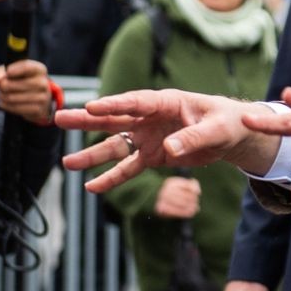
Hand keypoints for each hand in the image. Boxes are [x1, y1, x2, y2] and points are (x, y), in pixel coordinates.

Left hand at [0, 59, 51, 123]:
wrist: (40, 98)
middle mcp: (43, 83)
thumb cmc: (23, 81)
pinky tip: (7, 103)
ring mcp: (42, 97)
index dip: (13, 70)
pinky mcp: (38, 110)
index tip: (7, 72)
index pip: (26, 67)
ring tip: (3, 95)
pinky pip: (14, 108)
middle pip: (11, 84)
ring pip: (10, 97)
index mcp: (39, 70)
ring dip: (2, 97)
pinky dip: (6, 105)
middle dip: (2, 86)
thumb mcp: (15, 72)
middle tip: (1, 86)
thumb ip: (2, 72)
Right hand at [56, 89, 280, 192]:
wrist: (232, 134)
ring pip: (115, 145)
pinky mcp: (153, 156)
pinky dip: (112, 178)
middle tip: (58, 119)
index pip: (136, 102)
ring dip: (92, 155)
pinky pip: (129, 168)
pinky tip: (92, 187)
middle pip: (114, 119)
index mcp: (166, 102)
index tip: (92, 106)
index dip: (115, 104)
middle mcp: (151, 118)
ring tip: (66, 164)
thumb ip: (193, 138)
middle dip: (86, 120)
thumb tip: (169, 149)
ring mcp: (148, 137)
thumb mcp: (216, 130)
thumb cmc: (227, 123)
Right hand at [155, 176, 200, 217]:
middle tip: (196, 203)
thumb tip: (198, 191)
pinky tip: (190, 213)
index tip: (198, 193)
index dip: (195, 190)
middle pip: (186, 196)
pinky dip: (186, 213)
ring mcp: (163, 200)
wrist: (152, 196)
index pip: (188, 186)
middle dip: (194, 200)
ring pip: (183, 205)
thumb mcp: (177, 184)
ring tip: (195, 209)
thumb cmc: (170, 190)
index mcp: (171, 182)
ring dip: (192, 207)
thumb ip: (189, 185)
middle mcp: (167, 190)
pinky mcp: (162, 209)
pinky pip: (177, 212)